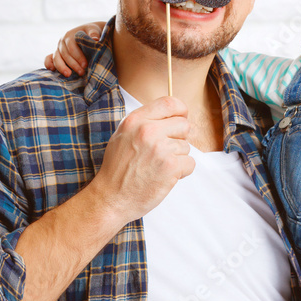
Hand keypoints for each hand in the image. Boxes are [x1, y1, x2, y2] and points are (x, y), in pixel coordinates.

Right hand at [43, 21, 104, 75]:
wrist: (87, 32)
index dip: (78, 57)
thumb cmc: (91, 33)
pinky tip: (52, 70)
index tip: (85, 65)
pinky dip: (48, 64)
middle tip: (82, 72)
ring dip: (61, 67)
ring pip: (56, 58)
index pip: (72, 47)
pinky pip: (49, 59)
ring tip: (68, 75)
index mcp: (70, 35)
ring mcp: (58, 48)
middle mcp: (62, 41)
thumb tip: (95, 39)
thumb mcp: (94, 30)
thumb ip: (94, 34)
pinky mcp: (56, 54)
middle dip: (73, 64)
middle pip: (65, 54)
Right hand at [91, 96, 194, 224]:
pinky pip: (190, 163)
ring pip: (186, 147)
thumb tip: (176, 116)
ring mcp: (160, 148)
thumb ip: (146, 123)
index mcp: (135, 120)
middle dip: (179, 139)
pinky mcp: (170, 167)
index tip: (181, 120)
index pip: (169, 102)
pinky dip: (181, 172)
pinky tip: (164, 177)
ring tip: (157, 168)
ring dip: (177, 158)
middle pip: (184, 125)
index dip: (180, 111)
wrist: (110, 198)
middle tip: (165, 153)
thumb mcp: (123, 136)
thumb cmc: (117, 169)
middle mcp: (148, 131)